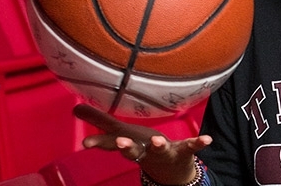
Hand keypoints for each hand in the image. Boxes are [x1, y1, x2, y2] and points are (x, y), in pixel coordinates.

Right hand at [73, 104, 211, 183]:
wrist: (169, 172)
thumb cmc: (143, 147)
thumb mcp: (120, 134)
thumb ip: (99, 121)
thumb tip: (74, 108)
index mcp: (130, 144)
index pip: (111, 143)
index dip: (99, 143)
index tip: (85, 144)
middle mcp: (145, 150)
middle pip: (134, 150)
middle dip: (127, 147)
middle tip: (121, 143)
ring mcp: (164, 152)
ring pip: (160, 150)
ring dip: (158, 146)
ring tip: (158, 141)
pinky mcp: (183, 151)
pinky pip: (191, 147)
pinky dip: (199, 143)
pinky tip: (207, 139)